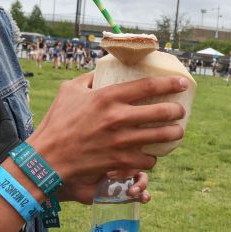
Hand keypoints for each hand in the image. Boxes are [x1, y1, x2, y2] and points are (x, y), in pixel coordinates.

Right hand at [28, 72, 186, 202]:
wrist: (47, 158)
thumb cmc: (57, 122)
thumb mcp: (69, 91)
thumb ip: (89, 79)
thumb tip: (103, 70)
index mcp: (107, 97)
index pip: (147, 86)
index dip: (170, 83)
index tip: (183, 83)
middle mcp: (117, 118)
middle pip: (162, 112)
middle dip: (177, 111)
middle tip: (181, 111)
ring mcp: (120, 141)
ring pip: (161, 137)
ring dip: (174, 134)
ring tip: (177, 132)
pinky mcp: (119, 161)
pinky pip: (148, 160)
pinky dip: (152, 158)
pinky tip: (152, 154)